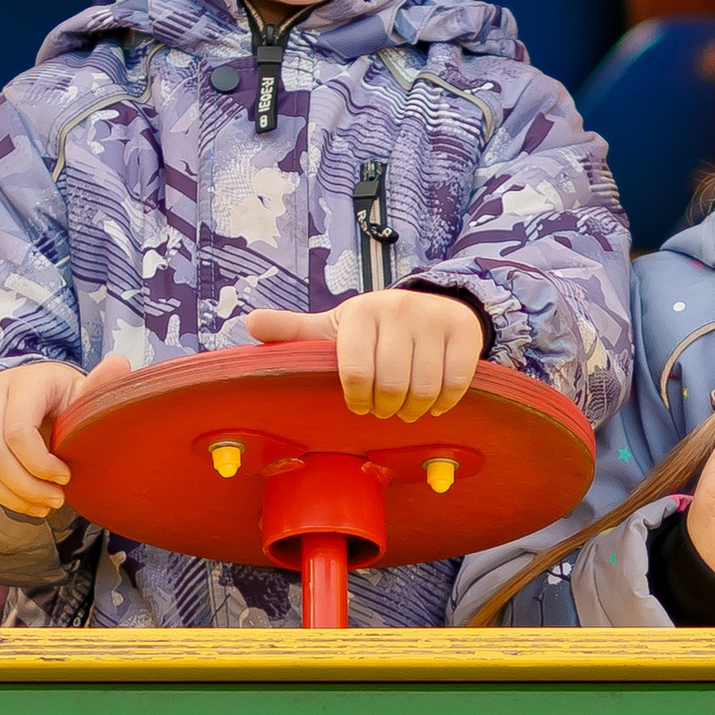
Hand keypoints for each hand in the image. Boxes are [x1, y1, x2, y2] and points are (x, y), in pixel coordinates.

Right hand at [0, 351, 134, 518]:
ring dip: (8, 496)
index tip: (65, 478)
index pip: (18, 433)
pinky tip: (13, 495)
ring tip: (39, 505)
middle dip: (26, 488)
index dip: (40, 466)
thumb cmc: (65, 399)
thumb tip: (119, 364)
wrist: (35, 393)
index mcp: (24, 381)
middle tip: (54, 501)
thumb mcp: (85, 394)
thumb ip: (98, 387)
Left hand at [243, 286, 484, 420]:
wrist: (433, 305)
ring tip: (408, 408)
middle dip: (387, 408)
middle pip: (392, 385)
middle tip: (385, 408)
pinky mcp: (464, 331)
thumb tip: (249, 322)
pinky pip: (455, 383)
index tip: (359, 402)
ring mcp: (434, 319)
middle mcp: (398, 309)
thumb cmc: (374, 328)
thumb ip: (294, 331)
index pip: (356, 373)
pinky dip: (444, 402)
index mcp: (362, 312)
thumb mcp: (334, 327)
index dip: (358, 399)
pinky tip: (435, 401)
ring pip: (424, 388)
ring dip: (416, 409)